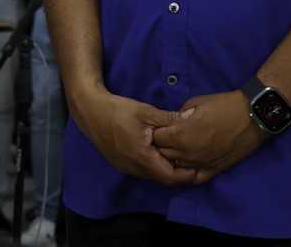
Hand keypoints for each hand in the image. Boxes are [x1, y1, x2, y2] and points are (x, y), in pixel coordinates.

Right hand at [73, 88, 198, 186]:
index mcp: (143, 158)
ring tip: (178, 156)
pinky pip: (142, 171)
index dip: (188, 175)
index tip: (200, 166)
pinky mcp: (120, 164)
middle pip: (163, 179)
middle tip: (194, 161)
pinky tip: (158, 152)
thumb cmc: (118, 110)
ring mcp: (126, 168)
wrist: (90, 111)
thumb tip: (192, 117)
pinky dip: (154, 165)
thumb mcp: (146, 111)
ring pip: (152, 176)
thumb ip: (170, 119)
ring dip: (165, 169)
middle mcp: (134, 168)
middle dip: (179, 173)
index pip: (171, 177)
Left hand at [151, 90, 266, 183]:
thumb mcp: (194, 103)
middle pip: (163, 154)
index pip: (157, 138)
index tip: (160, 127)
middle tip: (167, 137)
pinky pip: (194, 177)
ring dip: (173, 158)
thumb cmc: (222, 106)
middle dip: (162, 145)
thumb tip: (170, 123)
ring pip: (176, 167)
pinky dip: (187, 171)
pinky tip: (187, 163)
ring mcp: (201, 164)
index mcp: (181, 134)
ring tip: (176, 148)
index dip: (157, 131)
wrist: (252, 117)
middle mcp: (188, 153)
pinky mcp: (214, 170)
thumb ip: (178, 116)